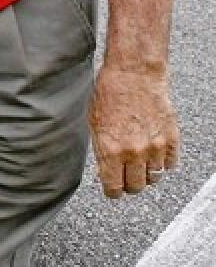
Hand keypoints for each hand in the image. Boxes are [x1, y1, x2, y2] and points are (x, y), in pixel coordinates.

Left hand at [89, 64, 180, 198]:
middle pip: (136, 187)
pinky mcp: (172, 139)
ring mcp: (155, 147)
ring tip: (138, 162)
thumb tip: (105, 171)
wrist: (133, 75)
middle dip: (129, 184)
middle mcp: (134, 153)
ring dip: (146, 173)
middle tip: (125, 176)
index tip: (112, 189)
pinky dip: (162, 162)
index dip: (112, 191)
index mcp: (110, 150)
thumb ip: (101, 150)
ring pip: (154, 178)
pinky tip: (153, 152)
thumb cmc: (109, 95)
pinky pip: (170, 164)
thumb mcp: (94, 124)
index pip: (114, 189)